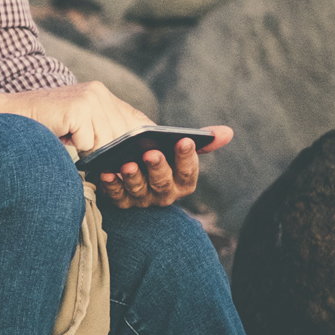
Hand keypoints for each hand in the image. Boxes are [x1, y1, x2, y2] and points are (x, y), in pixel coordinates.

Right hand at [0, 82, 152, 153]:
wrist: (11, 115)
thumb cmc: (43, 126)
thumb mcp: (78, 125)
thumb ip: (102, 129)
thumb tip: (131, 152)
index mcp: (100, 93)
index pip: (136, 119)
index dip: (140, 140)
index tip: (140, 155)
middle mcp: (98, 92)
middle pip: (123, 135)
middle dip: (109, 150)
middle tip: (87, 150)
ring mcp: (89, 99)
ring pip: (107, 141)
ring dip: (89, 150)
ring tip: (72, 141)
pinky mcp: (78, 109)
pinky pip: (89, 143)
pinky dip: (76, 148)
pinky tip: (62, 136)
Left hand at [93, 125, 233, 208]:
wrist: (132, 162)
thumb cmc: (160, 153)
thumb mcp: (178, 147)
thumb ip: (203, 141)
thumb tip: (228, 132)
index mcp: (183, 181)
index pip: (188, 172)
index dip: (187, 157)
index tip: (184, 140)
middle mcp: (165, 194)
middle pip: (163, 184)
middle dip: (158, 168)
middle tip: (151, 153)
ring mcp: (143, 199)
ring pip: (139, 191)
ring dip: (133, 178)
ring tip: (126, 164)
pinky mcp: (122, 201)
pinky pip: (116, 197)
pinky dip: (111, 186)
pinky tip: (106, 173)